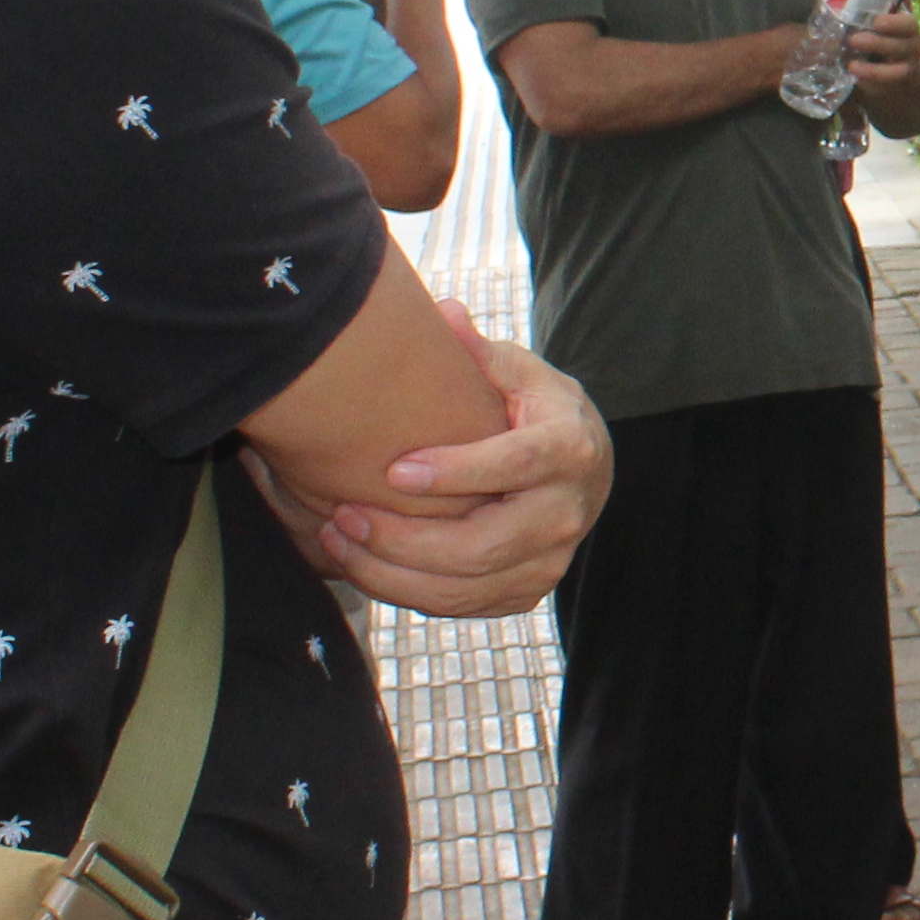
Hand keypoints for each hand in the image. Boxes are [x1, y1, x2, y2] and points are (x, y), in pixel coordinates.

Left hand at [317, 312, 609, 617]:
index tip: (393, 470)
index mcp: (570, 449)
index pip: (517, 466)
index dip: (457, 473)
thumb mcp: (517, 371)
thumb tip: (444, 313)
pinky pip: (461, 606)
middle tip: (342, 514)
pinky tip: (362, 562)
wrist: (582, 469)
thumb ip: (476, 352)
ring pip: (465, 587)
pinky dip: (406, 591)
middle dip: (403, 539)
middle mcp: (568, 513)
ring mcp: (551, 560)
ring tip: (337, 538)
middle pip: (482, 546)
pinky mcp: (528, 591)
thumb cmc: (535, 411)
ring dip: (390, 572)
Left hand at [842, 6, 919, 128]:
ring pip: (897, 74)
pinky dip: (869, 87)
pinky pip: (884, 92)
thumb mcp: (889, 23)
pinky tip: (854, 82)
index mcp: (909, 32)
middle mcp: (910, 52)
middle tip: (854, 40)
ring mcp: (903, 73)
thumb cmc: (889, 43)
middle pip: (904, 48)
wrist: (907, 86)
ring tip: (852, 66)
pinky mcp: (892, 92)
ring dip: (875, 71)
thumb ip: (887, 3)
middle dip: (879, 44)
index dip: (895, 24)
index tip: (876, 21)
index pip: (909, 25)